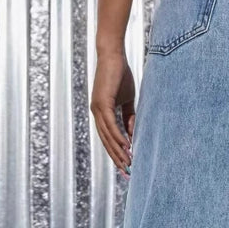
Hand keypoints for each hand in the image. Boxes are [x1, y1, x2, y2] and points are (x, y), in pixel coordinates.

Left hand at [89, 49, 135, 175]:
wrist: (113, 55)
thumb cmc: (120, 75)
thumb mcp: (127, 100)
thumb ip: (129, 117)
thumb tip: (132, 134)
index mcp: (101, 113)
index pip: (108, 138)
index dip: (116, 153)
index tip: (126, 166)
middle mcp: (96, 113)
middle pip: (106, 142)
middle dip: (117, 158)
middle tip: (126, 172)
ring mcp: (97, 108)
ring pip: (108, 136)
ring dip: (118, 151)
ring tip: (128, 163)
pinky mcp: (102, 102)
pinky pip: (110, 124)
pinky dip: (118, 136)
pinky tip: (126, 146)